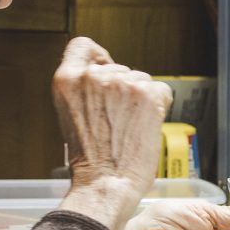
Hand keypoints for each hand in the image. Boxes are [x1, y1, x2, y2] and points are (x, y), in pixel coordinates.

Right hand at [52, 37, 171, 229]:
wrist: (106, 184)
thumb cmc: (89, 160)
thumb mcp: (71, 114)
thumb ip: (84, 90)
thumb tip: (106, 75)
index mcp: (67, 80)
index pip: (82, 45)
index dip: (97, 57)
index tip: (104, 68)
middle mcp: (94, 76)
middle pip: (119, 68)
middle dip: (123, 89)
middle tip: (116, 119)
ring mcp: (122, 83)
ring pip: (142, 79)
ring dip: (141, 100)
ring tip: (128, 127)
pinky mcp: (148, 95)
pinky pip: (162, 91)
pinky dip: (160, 107)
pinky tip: (144, 126)